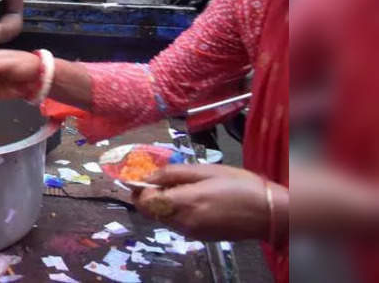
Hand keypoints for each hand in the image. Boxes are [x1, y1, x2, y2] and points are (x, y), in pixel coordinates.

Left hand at [133, 164, 269, 240]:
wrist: (270, 213)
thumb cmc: (240, 186)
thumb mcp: (205, 170)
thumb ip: (173, 174)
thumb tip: (148, 176)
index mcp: (183, 203)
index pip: (144, 201)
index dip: (138, 188)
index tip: (142, 176)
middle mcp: (183, 222)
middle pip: (150, 212)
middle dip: (149, 196)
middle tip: (160, 179)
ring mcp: (191, 232)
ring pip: (162, 218)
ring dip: (162, 203)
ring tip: (181, 186)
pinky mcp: (200, 237)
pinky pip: (177, 223)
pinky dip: (175, 211)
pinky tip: (192, 199)